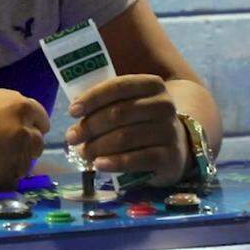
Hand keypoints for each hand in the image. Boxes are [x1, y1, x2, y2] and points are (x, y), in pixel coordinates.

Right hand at [0, 88, 49, 193]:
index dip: (30, 127)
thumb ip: (12, 108)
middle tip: (2, 149)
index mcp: (22, 108)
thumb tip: (25, 120)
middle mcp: (26, 132)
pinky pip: (13, 180)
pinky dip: (2, 178)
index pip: (43, 121)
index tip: (19, 133)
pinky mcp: (9, 179)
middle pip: (37, 144)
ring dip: (13, 163)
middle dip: (24, 146)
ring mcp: (19, 157)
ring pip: (26, 164)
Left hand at [64, 74, 188, 186]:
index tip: (72, 111)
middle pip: (118, 114)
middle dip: (90, 126)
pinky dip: (115, 162)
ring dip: (98, 146)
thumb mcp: (130, 103)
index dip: (92, 98)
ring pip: (125, 137)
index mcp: (152, 85)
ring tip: (82, 153)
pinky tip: (99, 164)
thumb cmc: (142, 121)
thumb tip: (75, 111)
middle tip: (72, 137)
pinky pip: (137, 159)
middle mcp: (164, 105)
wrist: (177, 146)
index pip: (118, 86)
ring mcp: (169, 131)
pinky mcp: (170, 156)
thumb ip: (106, 102)